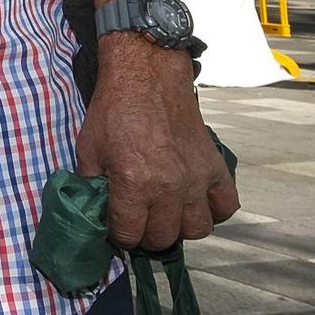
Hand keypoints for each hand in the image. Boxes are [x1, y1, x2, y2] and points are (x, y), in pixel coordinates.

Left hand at [77, 37, 238, 251]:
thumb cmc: (114, 110)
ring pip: (197, 230)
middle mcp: (169, 186)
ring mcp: (196, 178)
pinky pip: (226, 206)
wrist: (146, 76)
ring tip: (166, 212)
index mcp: (134, 182)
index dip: (118, 234)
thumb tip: (95, 213)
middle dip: (146, 234)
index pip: (130, 234)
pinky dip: (213, 210)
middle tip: (138, 220)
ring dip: (179, 226)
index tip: (116, 226)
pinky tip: (195, 200)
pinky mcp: (215, 167)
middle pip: (164, 237)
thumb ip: (92, 186)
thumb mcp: (88, 149)